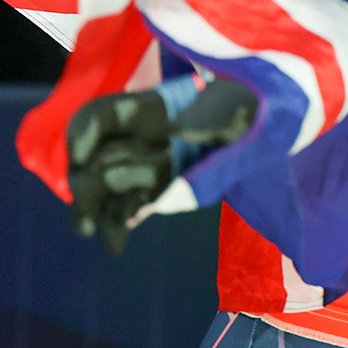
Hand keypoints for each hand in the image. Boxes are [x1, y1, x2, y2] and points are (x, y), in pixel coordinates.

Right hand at [64, 78, 258, 254]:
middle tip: (84, 221)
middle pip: (96, 157)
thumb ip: (210, 118)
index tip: (80, 157)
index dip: (83, 132)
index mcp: (150, 108)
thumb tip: (178, 134)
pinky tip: (115, 241)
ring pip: (107, 186)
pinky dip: (119, 221)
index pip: (102, 115)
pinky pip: (129, 204)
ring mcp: (145, 163)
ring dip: (97, 212)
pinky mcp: (157, 189)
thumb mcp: (234, 106)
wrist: (267, 129)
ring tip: (102, 240)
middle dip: (84, 186)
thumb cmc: (249, 106)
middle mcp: (138, 136)